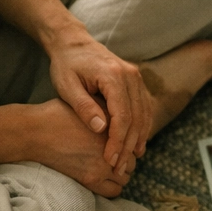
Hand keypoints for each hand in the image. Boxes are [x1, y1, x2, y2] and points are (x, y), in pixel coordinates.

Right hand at [29, 99, 135, 197]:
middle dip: (125, 160)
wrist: (34, 132)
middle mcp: (112, 146)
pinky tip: (103, 180)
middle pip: (132, 160)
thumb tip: (120, 116)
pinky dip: (113, 187)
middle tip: (113, 158)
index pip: (133, 141)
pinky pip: (114, 191)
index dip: (126, 144)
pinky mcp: (90, 179)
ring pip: (125, 177)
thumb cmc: (55, 115)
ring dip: (119, 174)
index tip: (119, 146)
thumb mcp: (86, 104)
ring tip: (108, 170)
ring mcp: (102, 165)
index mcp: (112, 127)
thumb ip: (106, 111)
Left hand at [47, 26, 152, 175]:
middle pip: (136, 118)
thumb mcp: (67, 86)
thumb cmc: (66, 65)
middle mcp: (131, 76)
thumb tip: (101, 129)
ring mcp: (137, 78)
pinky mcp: (137, 82)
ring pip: (144, 114)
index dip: (117, 141)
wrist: (74, 43)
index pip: (122, 116)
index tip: (110, 159)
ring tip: (130, 159)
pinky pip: (144, 108)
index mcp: (113, 76)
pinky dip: (142, 127)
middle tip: (119, 167)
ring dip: (138, 139)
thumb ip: (84, 107)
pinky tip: (136, 143)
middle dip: (128, 145)